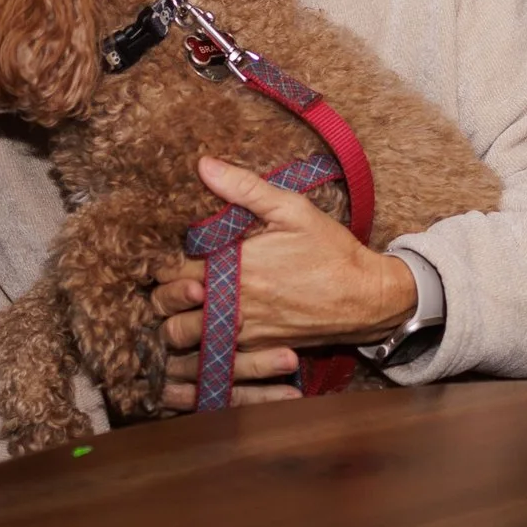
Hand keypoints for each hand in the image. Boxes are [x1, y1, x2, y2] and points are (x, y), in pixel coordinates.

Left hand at [149, 155, 417, 410]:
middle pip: (168, 309)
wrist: (368, 299)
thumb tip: (204, 164)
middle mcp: (232, 305)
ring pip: (184, 341)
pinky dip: (200, 351)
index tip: (159, 256)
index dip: (159, 264)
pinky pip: (214, 362)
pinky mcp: (257, 353)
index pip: (170, 270)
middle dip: (159, 297)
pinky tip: (202, 336)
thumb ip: (244, 188)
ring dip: (174, 326)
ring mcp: (244, 334)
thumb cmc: (331, 251)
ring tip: (179, 308)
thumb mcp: (292, 210)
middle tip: (164, 283)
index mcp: (233, 268)